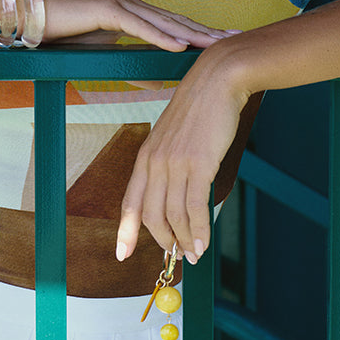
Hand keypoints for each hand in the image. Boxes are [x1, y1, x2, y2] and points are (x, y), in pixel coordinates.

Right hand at [43, 0, 236, 50]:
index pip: (175, 26)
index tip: (226, 42)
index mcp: (136, 15)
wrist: (36, 20)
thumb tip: (156, 84)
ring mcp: (122, 5)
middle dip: (207, 31)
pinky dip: (161, 36)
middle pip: (178, 21)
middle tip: (236, 38)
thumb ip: (132, 67)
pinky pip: (139, 26)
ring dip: (191, 34)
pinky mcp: (107, 11)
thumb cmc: (67, 37)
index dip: (201, 34)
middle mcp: (133, 7)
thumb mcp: (106, 55)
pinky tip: (180, 46)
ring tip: (216, 45)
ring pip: (164, 22)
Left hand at [115, 43, 249, 263]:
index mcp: (145, 157)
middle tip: (176, 257)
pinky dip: (198, 230)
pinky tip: (203, 243)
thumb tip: (177, 197)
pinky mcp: (198, 164)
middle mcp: (154, 163)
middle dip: (163, 241)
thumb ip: (170, 165)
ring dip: (184, 241)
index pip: (130, 202)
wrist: (217, 81)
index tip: (122, 254)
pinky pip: (195, 207)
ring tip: (194, 255)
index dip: (125, 231)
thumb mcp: (174, 139)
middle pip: (151, 215)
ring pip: (174, 215)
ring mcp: (174, 164)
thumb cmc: (200, 111)